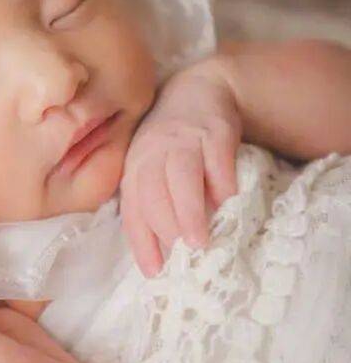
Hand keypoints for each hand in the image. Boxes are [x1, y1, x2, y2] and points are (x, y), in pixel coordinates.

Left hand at [120, 62, 242, 276]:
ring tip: (199, 242)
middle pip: (153, 194)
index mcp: (134, 168)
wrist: (199, 90)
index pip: (133, 210)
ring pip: (180, 178)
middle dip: (165, 228)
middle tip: (182, 257)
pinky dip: (222, 184)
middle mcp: (153, 154)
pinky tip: (228, 205)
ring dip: (188, 212)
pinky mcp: (214, 131)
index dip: (141, 242)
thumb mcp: (152, 168)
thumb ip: (154, 202)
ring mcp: (183, 140)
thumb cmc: (171, 142)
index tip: (154, 272)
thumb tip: (164, 251)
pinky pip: (217, 160)